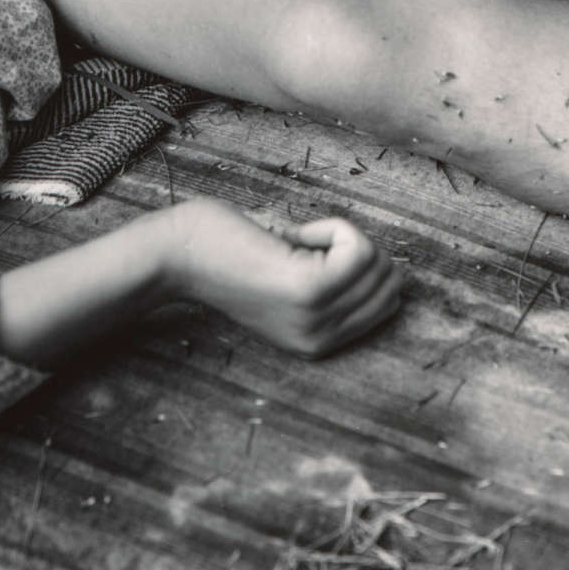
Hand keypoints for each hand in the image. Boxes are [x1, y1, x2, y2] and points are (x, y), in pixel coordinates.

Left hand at [160, 198, 401, 356]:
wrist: (177, 254)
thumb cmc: (227, 253)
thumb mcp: (287, 285)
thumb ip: (332, 288)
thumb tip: (385, 266)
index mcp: (319, 342)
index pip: (387, 304)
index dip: (362, 265)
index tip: (316, 253)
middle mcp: (322, 340)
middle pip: (390, 284)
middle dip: (358, 249)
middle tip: (305, 244)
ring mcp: (316, 317)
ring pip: (378, 262)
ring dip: (342, 236)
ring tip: (295, 241)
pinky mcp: (307, 288)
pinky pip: (359, 247)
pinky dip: (333, 227)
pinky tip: (293, 234)